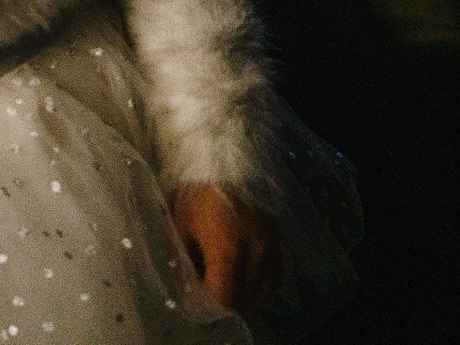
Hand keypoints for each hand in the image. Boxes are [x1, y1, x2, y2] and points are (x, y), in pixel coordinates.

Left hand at [170, 183, 280, 310]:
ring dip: (246, 292)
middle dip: (227, 298)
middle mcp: (258, 250)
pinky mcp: (279, 238)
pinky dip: (261, 282)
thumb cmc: (193, 191)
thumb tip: (184, 287)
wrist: (221, 158)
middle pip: (248, 298)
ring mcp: (273, 244)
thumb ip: (183, 259)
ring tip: (224, 279)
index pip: (227, 297)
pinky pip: (276, 275)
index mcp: (229, 247)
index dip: (210, 301)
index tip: (195, 293)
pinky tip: (242, 272)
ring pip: (265, 290)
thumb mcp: (179, 225)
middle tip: (207, 285)